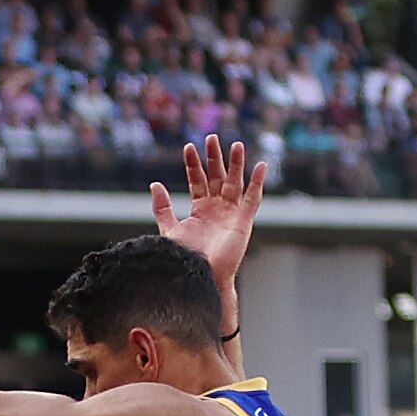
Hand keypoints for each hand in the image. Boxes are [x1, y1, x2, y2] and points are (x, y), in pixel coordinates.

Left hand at [150, 132, 263, 288]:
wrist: (200, 277)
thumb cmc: (185, 259)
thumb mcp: (170, 229)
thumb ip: (163, 208)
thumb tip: (155, 184)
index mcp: (201, 210)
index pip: (198, 181)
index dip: (194, 164)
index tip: (188, 147)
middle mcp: (217, 210)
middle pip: (217, 177)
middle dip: (214, 158)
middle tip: (211, 137)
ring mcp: (231, 214)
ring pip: (235, 183)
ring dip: (236, 164)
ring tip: (236, 144)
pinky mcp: (244, 222)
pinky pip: (253, 199)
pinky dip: (258, 183)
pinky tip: (261, 167)